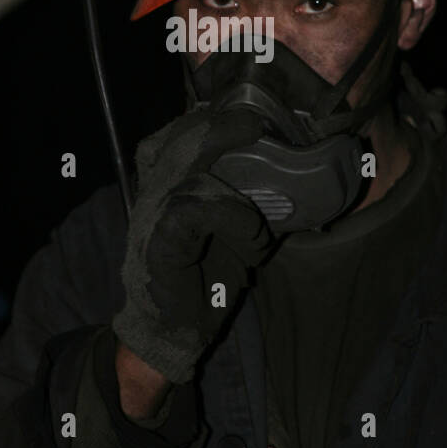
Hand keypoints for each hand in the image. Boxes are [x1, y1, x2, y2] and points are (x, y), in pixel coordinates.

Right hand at [113, 109, 274, 383]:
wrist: (171, 332)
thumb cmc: (202, 281)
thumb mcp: (230, 232)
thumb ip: (245, 200)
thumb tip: (294, 177)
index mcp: (163, 187)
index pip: (173, 137)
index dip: (203, 120)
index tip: (244, 115)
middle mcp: (153, 195)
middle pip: (179, 142)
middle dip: (218, 128)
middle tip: (254, 125)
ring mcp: (152, 214)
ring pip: (191, 172)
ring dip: (237, 191)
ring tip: (262, 221)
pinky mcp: (160, 239)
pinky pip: (199, 207)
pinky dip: (235, 219)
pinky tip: (254, 243)